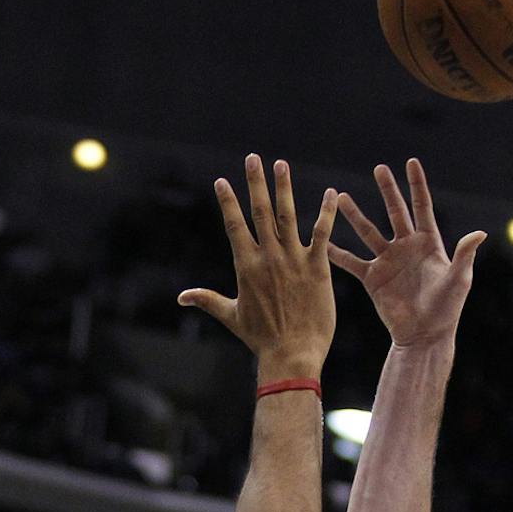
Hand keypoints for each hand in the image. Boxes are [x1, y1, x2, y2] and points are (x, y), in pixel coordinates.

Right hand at [179, 154, 340, 380]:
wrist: (292, 354)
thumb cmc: (261, 339)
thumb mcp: (231, 316)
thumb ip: (207, 300)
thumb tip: (181, 297)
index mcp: (247, 266)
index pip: (234, 225)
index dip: (228, 201)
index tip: (222, 181)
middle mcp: (269, 257)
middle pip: (261, 212)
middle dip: (255, 183)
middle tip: (253, 157)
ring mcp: (294, 260)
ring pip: (288, 216)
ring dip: (284, 188)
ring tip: (281, 164)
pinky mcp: (317, 267)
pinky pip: (322, 234)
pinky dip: (326, 212)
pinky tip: (331, 193)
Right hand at [331, 159, 484, 351]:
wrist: (424, 336)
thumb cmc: (447, 309)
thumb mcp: (459, 280)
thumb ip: (464, 255)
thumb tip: (480, 233)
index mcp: (429, 243)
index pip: (422, 207)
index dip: (417, 184)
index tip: (411, 162)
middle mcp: (406, 247)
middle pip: (395, 211)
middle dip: (387, 190)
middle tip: (379, 168)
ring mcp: (388, 261)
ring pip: (368, 231)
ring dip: (355, 215)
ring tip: (340, 196)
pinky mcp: (372, 279)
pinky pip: (352, 263)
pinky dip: (337, 254)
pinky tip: (323, 242)